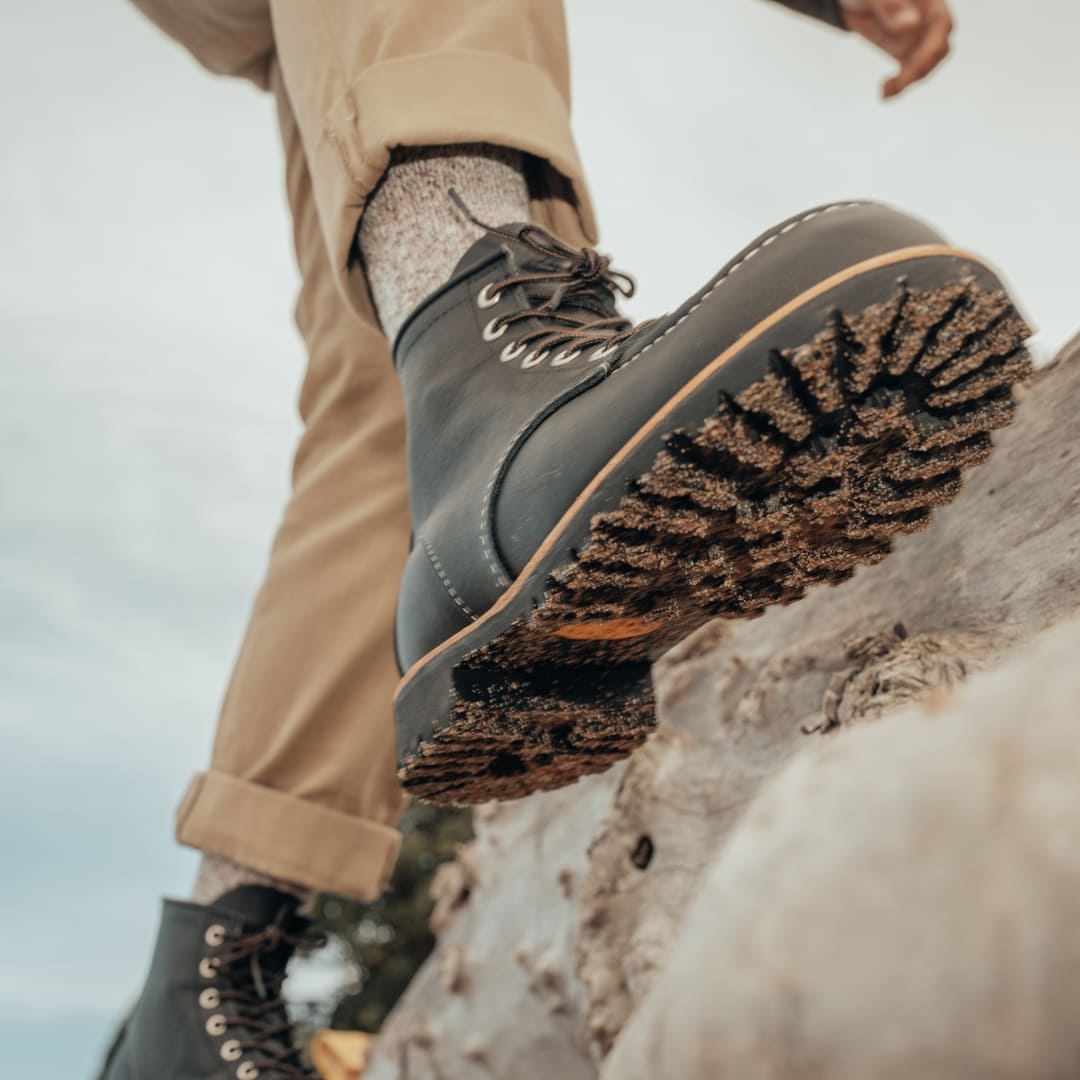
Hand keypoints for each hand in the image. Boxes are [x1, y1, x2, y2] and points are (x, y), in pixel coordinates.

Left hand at [839, 0, 953, 98]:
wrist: (851, 1)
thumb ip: (893, 6)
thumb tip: (912, 26)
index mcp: (929, 1)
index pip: (942, 25)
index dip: (933, 46)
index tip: (916, 62)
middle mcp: (927, 21)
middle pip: (939, 49)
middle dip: (922, 68)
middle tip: (900, 81)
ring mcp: (917, 38)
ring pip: (925, 64)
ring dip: (909, 81)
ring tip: (886, 91)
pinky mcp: (904, 52)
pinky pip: (909, 71)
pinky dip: (899, 85)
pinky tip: (884, 93)